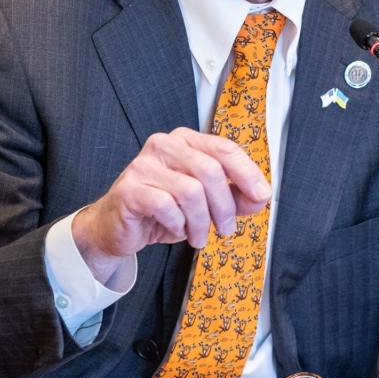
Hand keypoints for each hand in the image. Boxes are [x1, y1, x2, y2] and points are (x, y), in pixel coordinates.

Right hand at [72, 127, 271, 284]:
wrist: (117, 227)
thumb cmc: (162, 210)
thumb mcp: (206, 202)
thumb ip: (235, 196)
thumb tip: (261, 196)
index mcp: (186, 141)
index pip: (225, 149)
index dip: (247, 173)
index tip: (262, 195)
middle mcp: (165, 146)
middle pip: (211, 171)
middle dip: (225, 206)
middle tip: (226, 229)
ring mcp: (144, 165)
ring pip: (191, 191)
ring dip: (201, 221)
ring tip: (199, 236)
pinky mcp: (129, 189)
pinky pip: (166, 206)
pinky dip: (178, 224)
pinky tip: (176, 230)